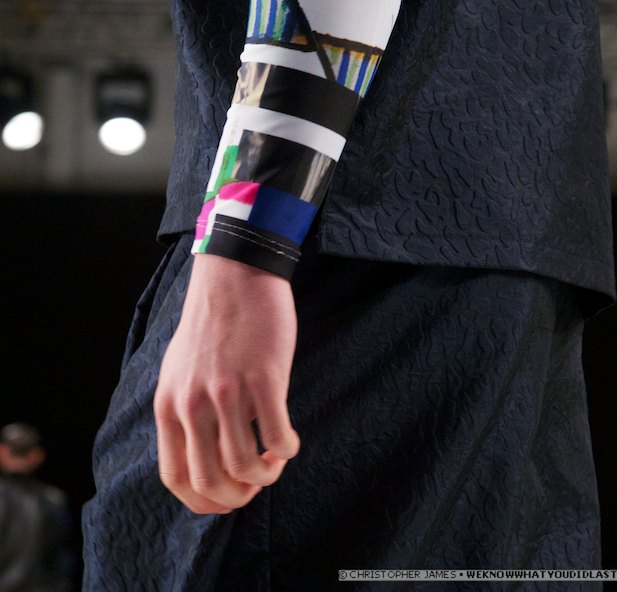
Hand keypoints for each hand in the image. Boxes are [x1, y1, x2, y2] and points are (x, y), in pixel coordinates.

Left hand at [153, 253, 300, 513]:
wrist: (235, 272)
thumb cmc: (213, 321)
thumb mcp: (179, 369)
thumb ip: (184, 408)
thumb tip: (202, 454)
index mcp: (169, 404)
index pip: (175, 478)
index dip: (204, 501)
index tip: (227, 498)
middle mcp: (192, 403)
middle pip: (210, 480)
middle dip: (238, 496)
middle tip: (256, 483)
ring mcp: (227, 392)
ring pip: (245, 465)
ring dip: (266, 476)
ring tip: (275, 460)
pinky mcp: (262, 378)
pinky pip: (277, 436)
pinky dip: (287, 449)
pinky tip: (290, 440)